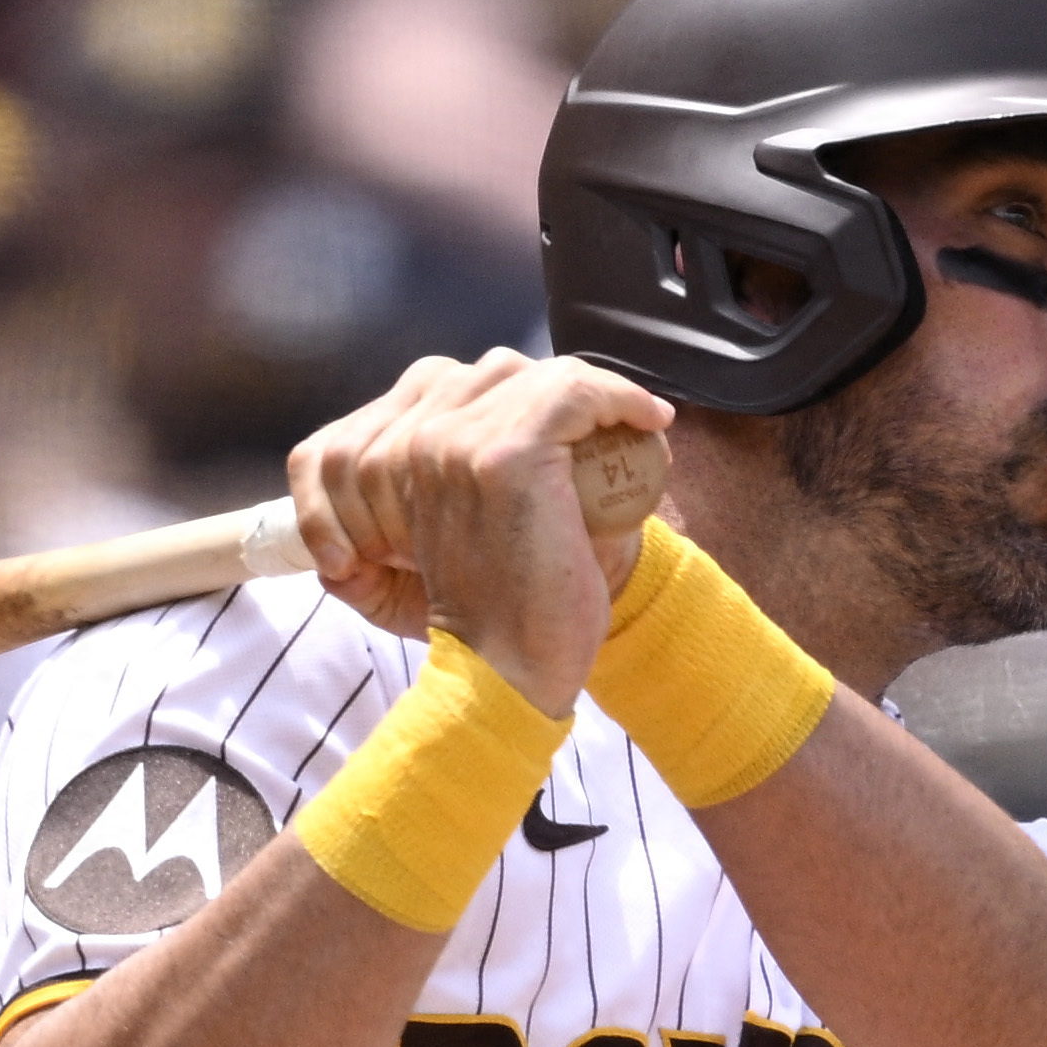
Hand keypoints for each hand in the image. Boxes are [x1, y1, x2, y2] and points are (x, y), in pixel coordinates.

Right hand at [279, 349, 668, 709]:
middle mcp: (416, 439)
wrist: (502, 675)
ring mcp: (454, 444)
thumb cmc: (491, 617)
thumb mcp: (455, 533)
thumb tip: (519, 429)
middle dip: (551, 391)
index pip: (456, 382)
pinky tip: (650, 419)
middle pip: (493, 371)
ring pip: (532, 376)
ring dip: (592, 394)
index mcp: (395, 455)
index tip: (580, 422)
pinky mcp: (501, 458)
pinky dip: (618, 396)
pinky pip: (569, 393)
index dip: (521, 392)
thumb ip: (458, 478)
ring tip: (635, 424)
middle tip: (606, 429)